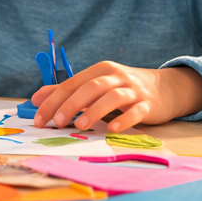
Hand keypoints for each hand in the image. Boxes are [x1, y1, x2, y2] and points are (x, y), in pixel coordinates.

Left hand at [31, 63, 201, 132]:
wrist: (165, 89)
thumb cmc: (123, 89)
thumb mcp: (95, 85)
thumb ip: (67, 91)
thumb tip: (35, 99)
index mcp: (99, 70)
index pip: (71, 84)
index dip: (52, 101)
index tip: (38, 118)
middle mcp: (116, 76)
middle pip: (90, 87)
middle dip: (70, 105)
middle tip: (56, 122)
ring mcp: (133, 90)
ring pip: (112, 97)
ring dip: (94, 111)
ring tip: (80, 126)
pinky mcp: (149, 104)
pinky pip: (136, 111)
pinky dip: (124, 120)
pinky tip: (113, 130)